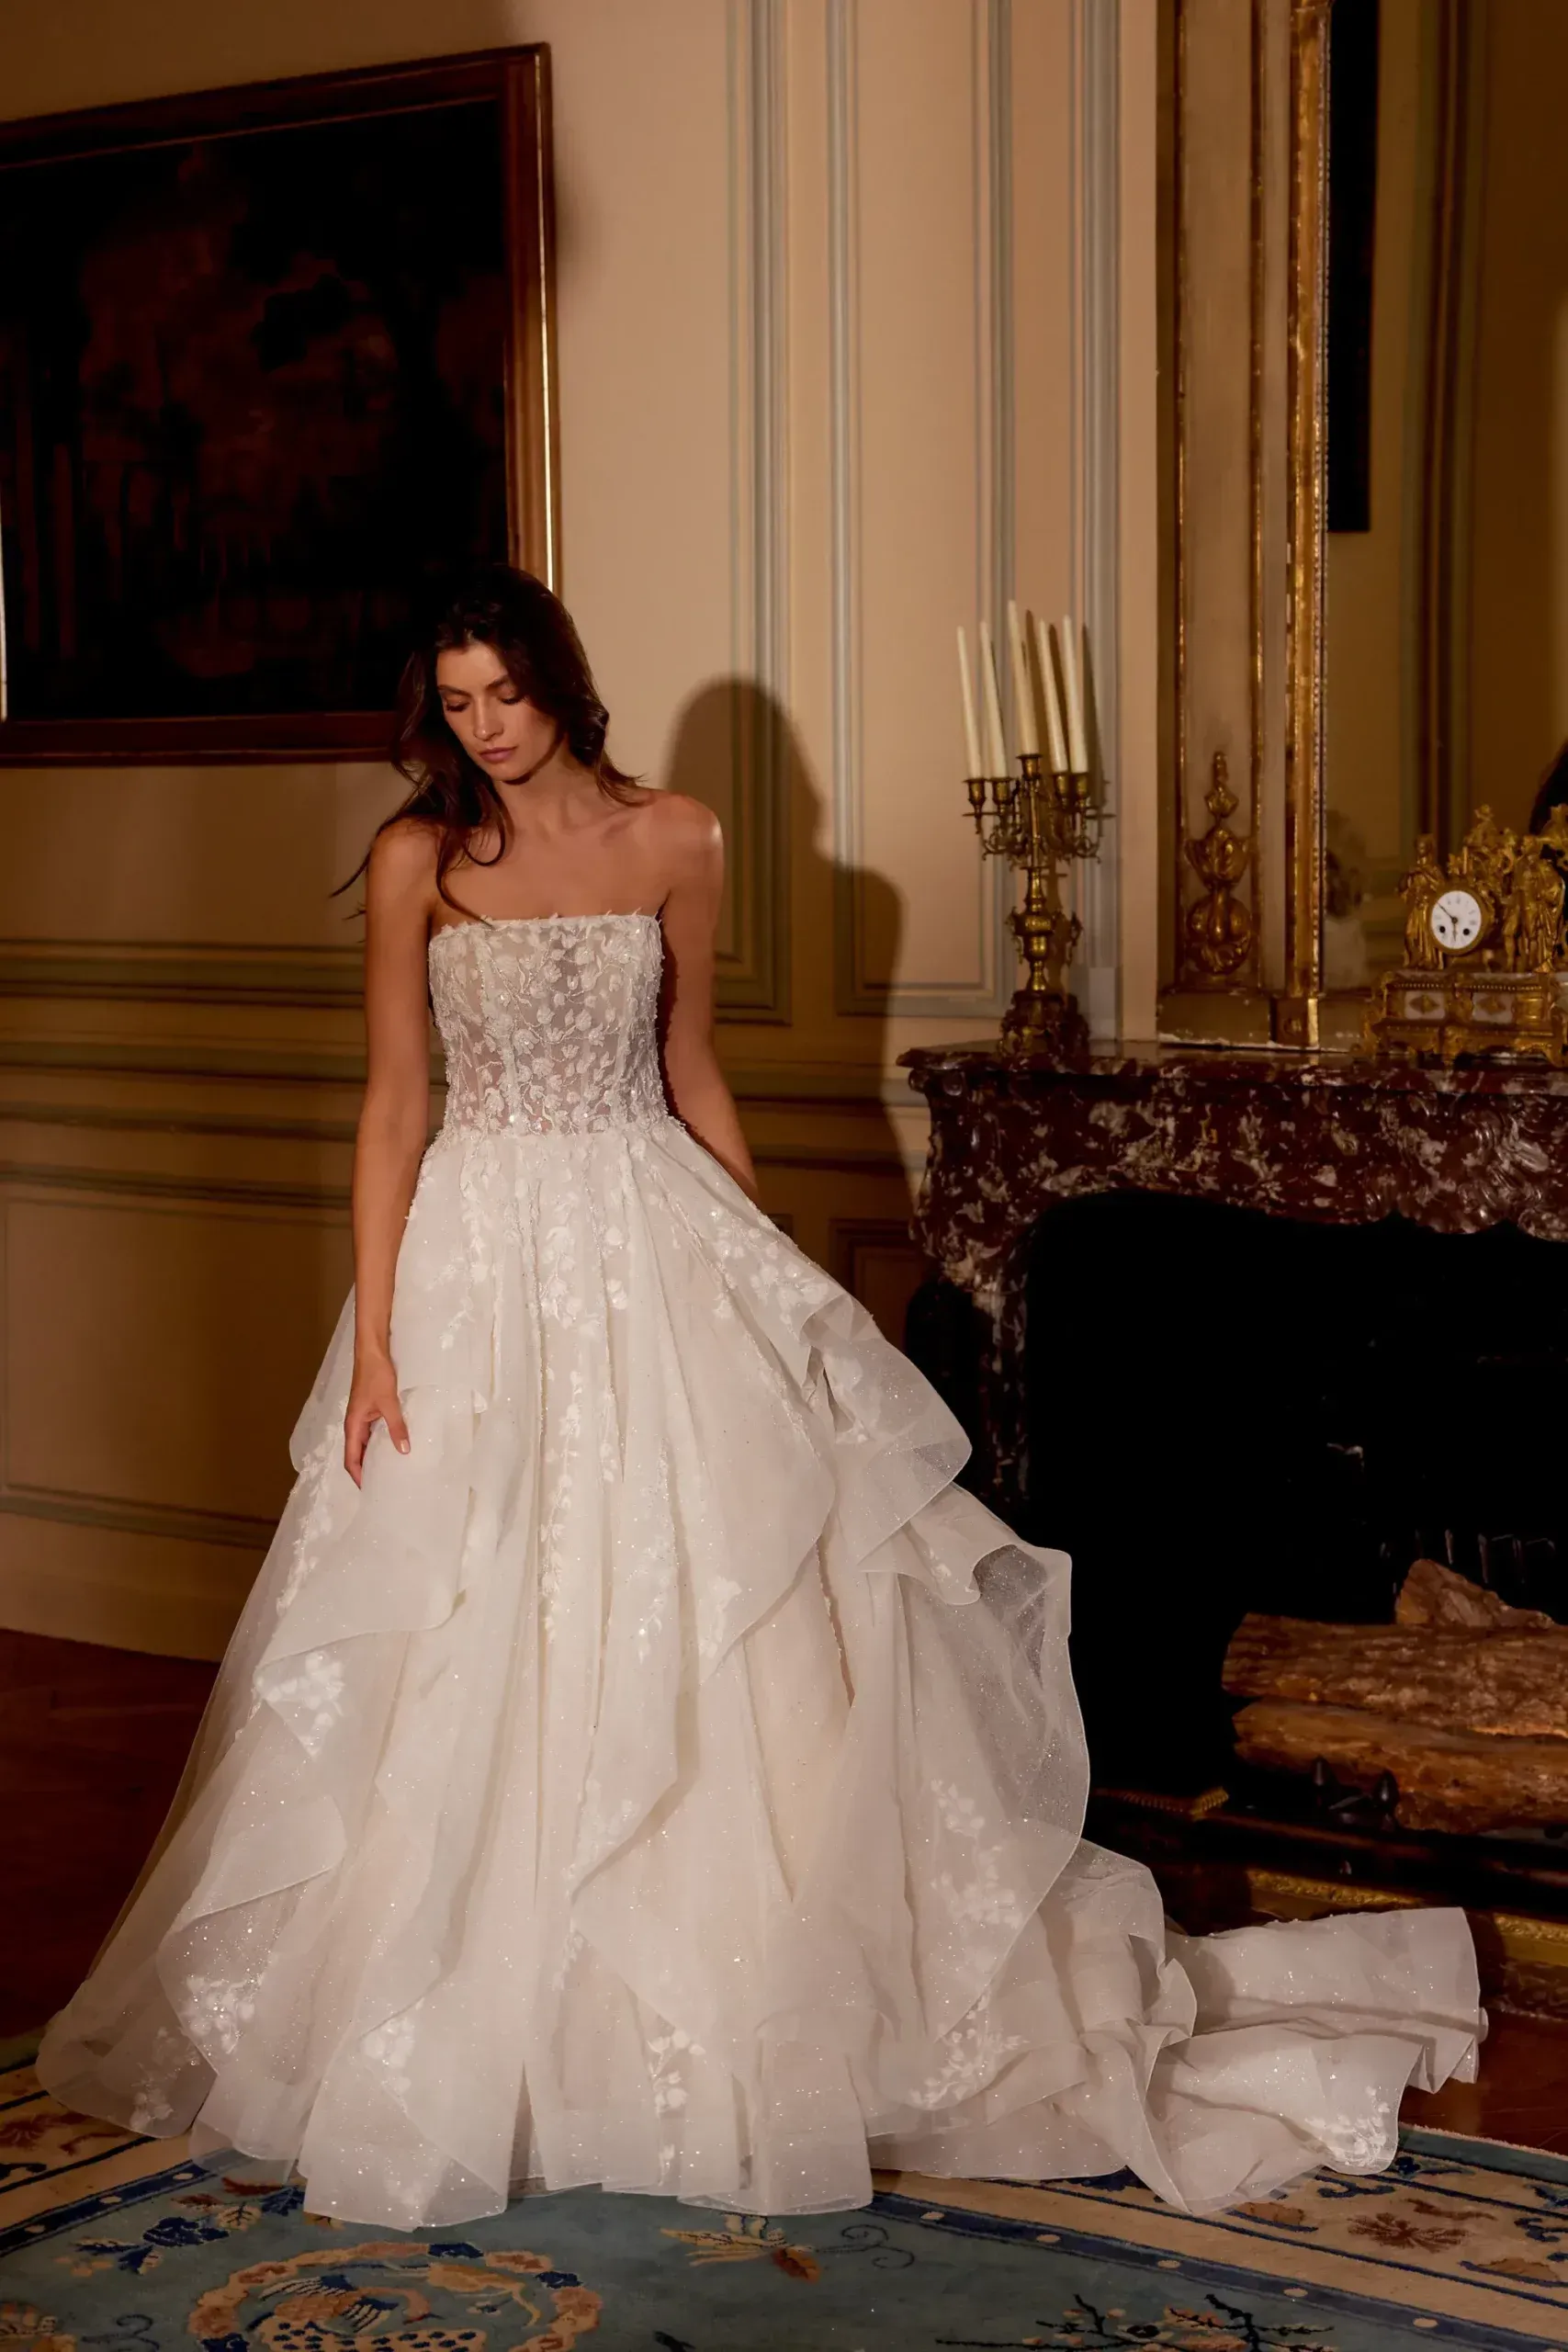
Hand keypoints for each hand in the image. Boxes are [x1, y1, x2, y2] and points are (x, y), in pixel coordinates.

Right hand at [344, 1352, 409, 1486]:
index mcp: (353, 1426)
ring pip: (366, 1443)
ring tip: (391, 1469)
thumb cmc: (375, 1376)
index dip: (357, 1476)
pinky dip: (382, 1441)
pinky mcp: (371, 1409)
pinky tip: (396, 1445)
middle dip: (366, 1470)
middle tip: (383, 1484)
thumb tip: (404, 1451)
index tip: (369, 1490)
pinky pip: (374, 1432)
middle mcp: (355, 1424)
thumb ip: (396, 1427)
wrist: (373, 1352)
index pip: (350, 1459)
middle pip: (357, 1454)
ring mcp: (363, 1417)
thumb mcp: (388, 1403)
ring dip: (374, 1456)